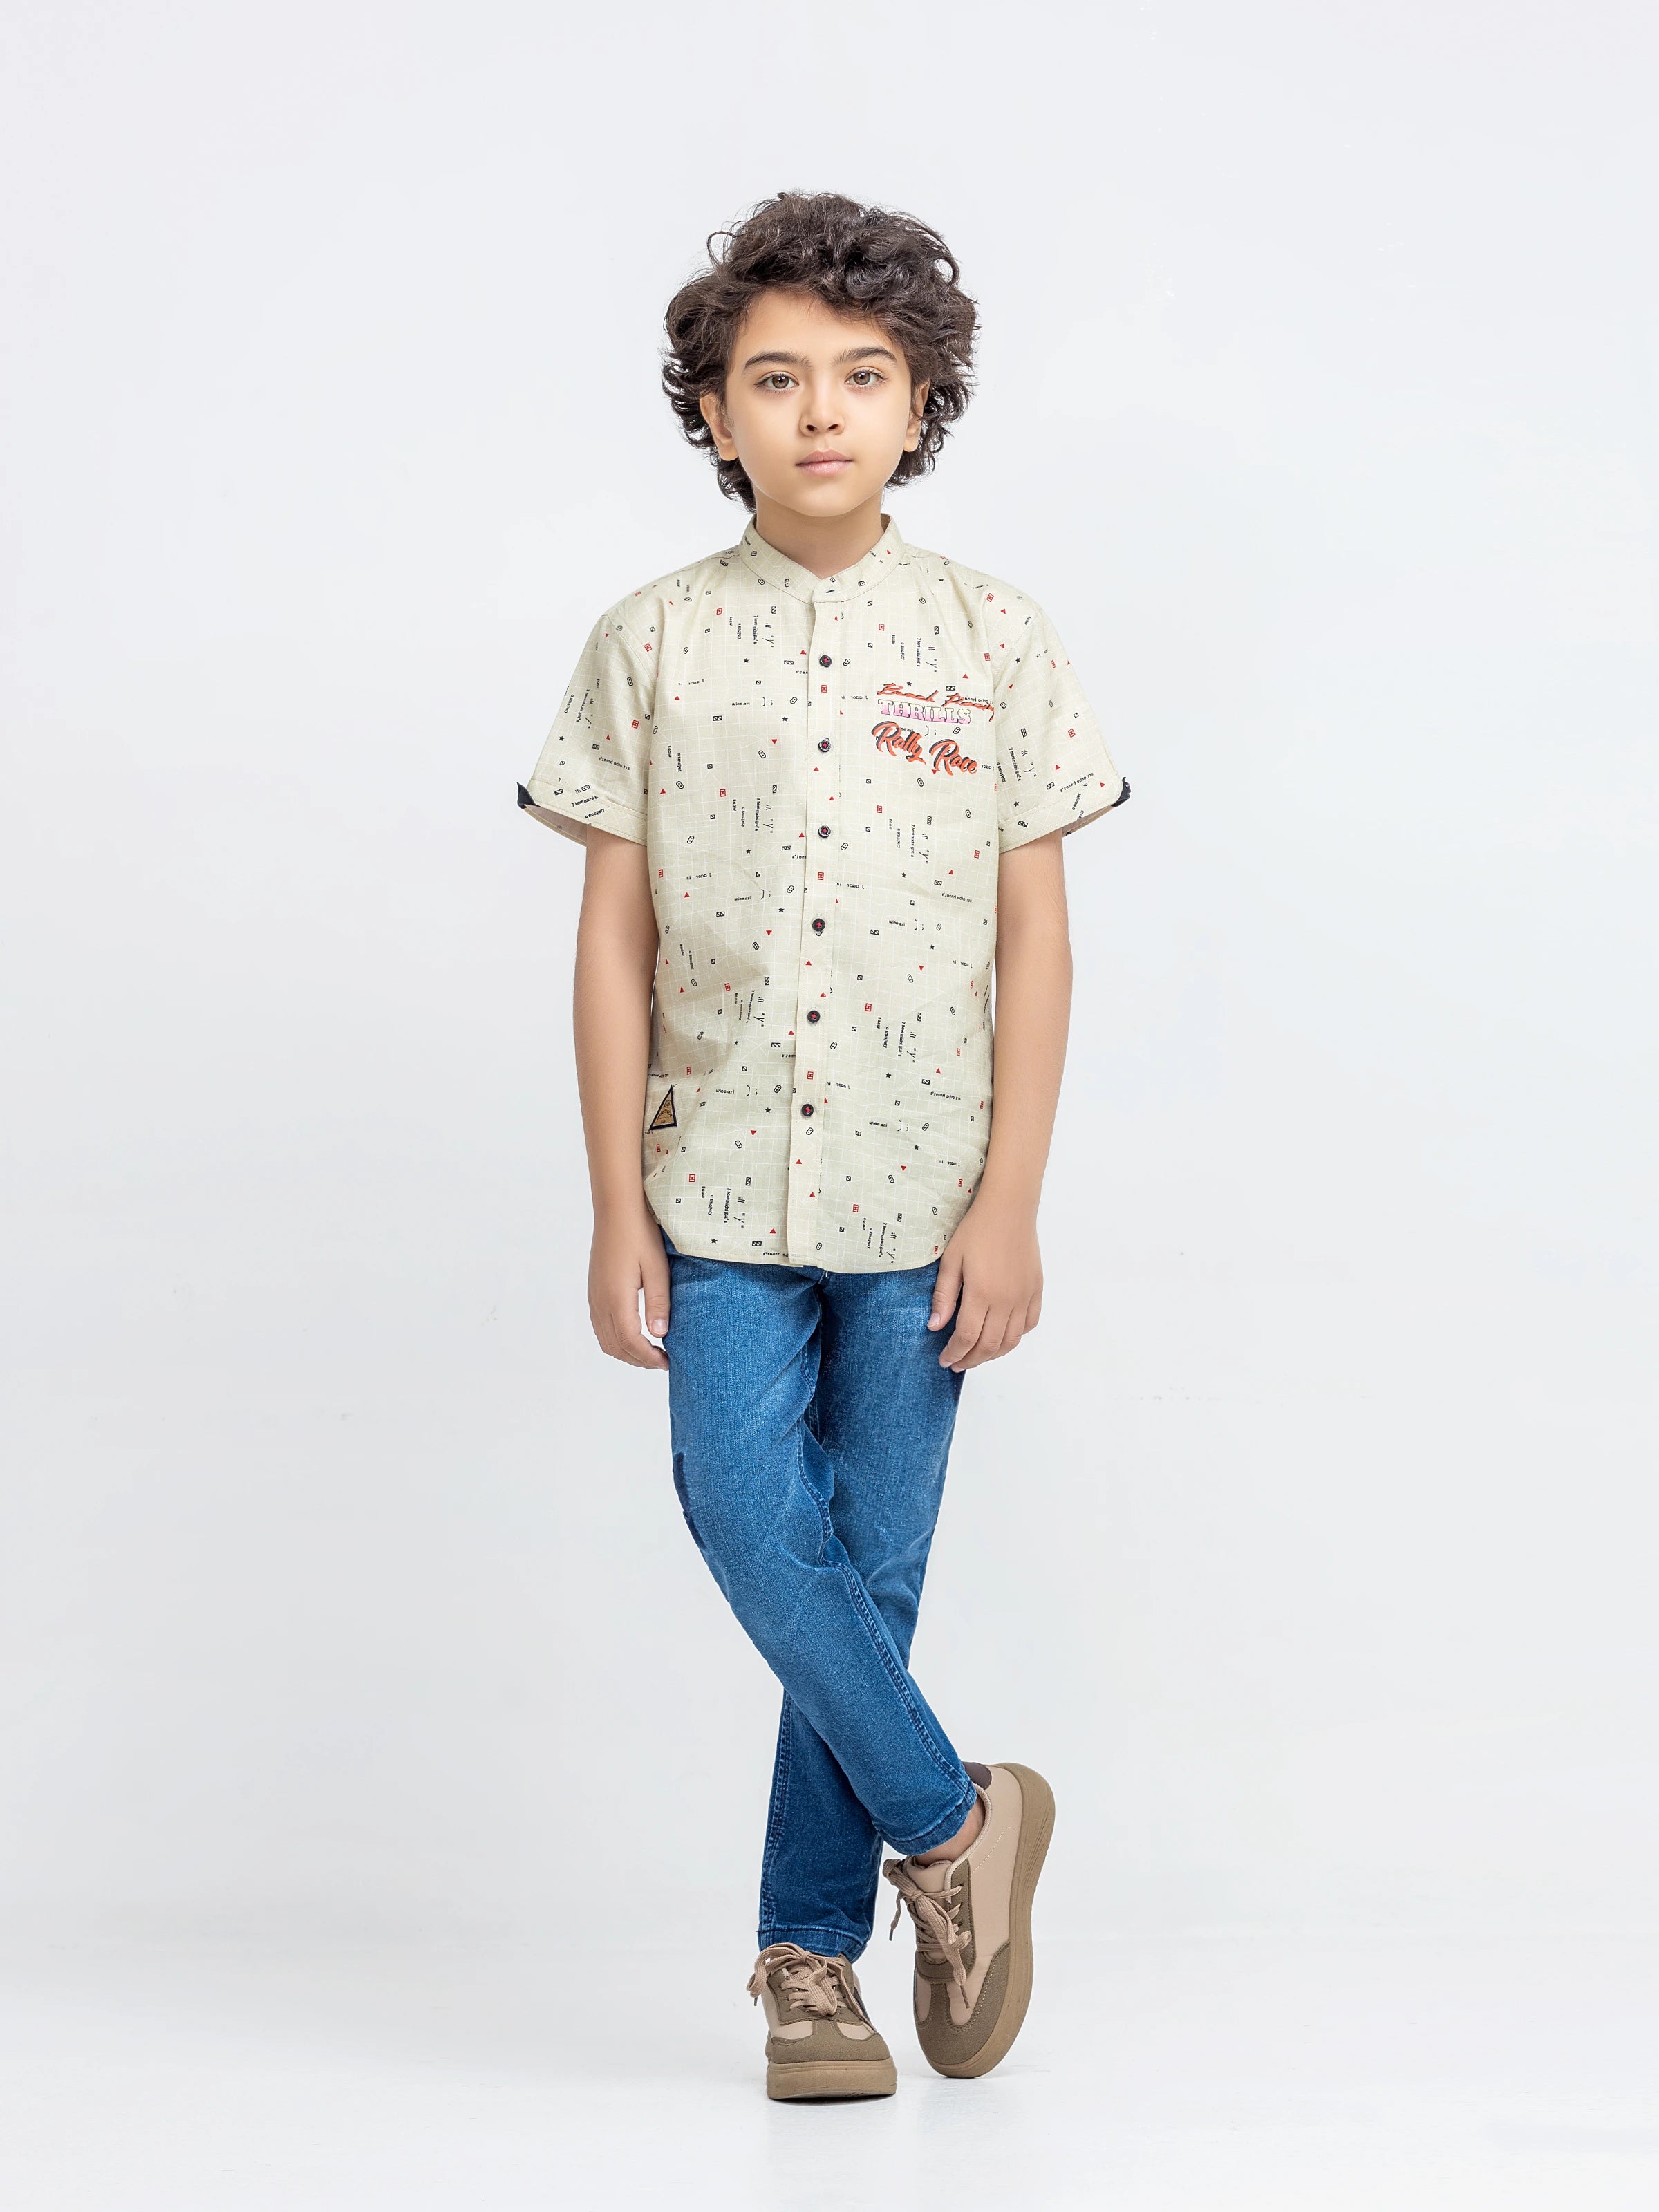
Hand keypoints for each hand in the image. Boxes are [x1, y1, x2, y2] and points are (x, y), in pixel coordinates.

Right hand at [588, 1207, 671, 1369]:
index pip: (629, 1342)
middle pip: (615, 1347)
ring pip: (605, 1339)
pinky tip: (635, 1334)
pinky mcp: (594, 1291)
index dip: (648, 1357)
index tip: (667, 1362)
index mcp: (616, 1298)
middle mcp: (600, 1302)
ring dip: (627, 1352)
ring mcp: (594, 1297)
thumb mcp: (657, 1269)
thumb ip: (658, 1303)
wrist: (616, 1211)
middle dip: (638, 1360)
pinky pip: (601, 1327)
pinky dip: (616, 1340)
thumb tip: (659, 1334)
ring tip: (651, 1351)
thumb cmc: (639, 1235)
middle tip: (662, 1361)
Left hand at [927, 1198, 1043, 1370]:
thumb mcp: (951, 1261)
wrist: (1009, 1209)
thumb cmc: (976, 1231)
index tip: (944, 1360)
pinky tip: (1003, 1336)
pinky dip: (1016, 1337)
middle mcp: (1006, 1301)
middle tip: (958, 1364)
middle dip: (971, 1360)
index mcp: (982, 1294)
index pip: (966, 1337)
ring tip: (978, 1356)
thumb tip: (935, 1326)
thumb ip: (944, 1296)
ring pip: (1011, 1340)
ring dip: (993, 1354)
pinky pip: (1029, 1324)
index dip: (954, 1353)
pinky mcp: (1036, 1290)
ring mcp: (1025, 1297)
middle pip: (989, 1345)